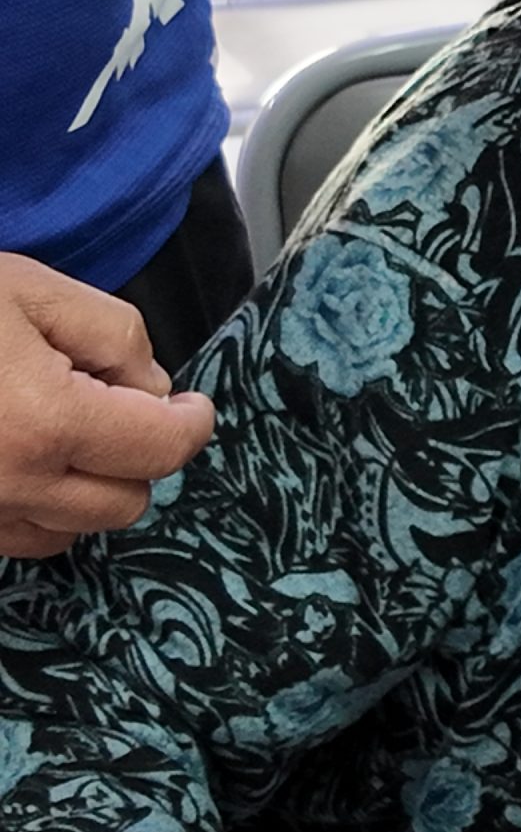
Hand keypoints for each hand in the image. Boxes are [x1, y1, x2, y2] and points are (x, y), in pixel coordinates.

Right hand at [0, 254, 214, 557]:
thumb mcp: (34, 290)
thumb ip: (114, 337)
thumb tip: (150, 389)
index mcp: (46, 423)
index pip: (162, 450)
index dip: (192, 423)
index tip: (191, 406)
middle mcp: (9, 485)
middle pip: (125, 503)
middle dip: (138, 456)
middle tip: (118, 406)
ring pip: (69, 534)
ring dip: (86, 490)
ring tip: (64, 431)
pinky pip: (12, 541)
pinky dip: (34, 510)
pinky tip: (19, 458)